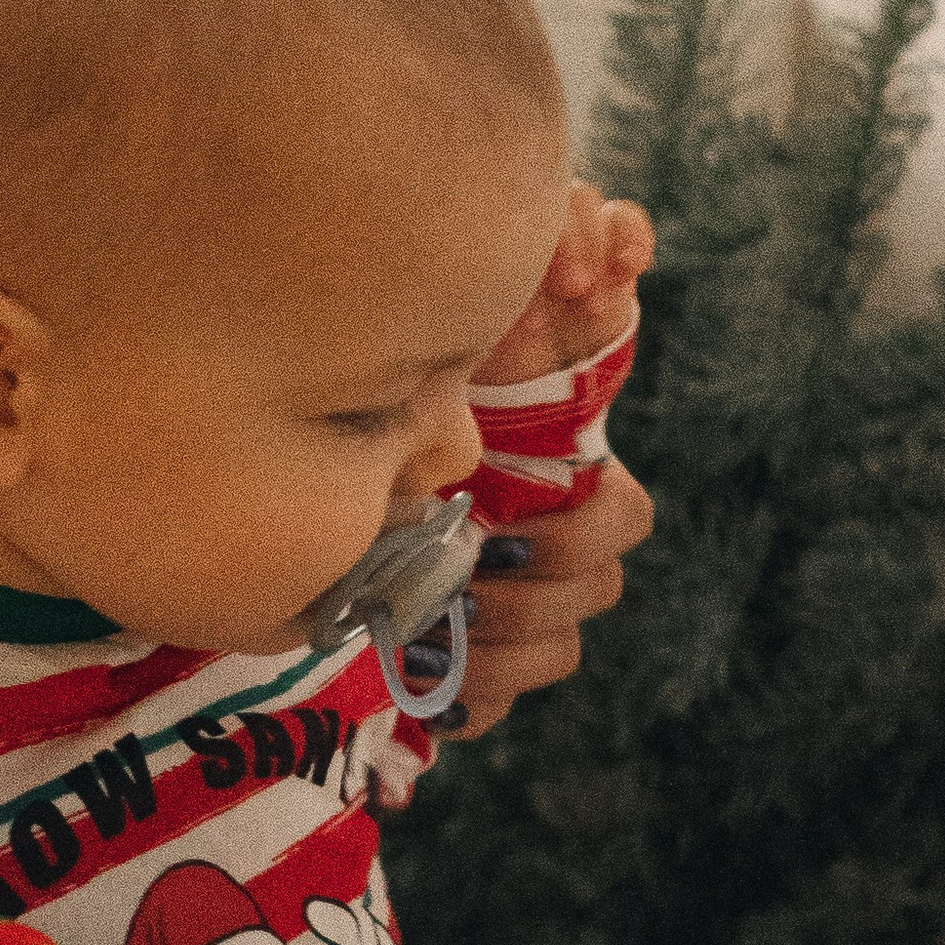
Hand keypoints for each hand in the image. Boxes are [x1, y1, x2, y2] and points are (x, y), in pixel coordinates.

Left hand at [450, 178, 655, 737]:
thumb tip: (626, 237)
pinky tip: (428, 681)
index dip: (583, 531)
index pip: (624, 519)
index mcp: (560, 472)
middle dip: (536, 594)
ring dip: (504, 646)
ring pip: (559, 652)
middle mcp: (549, 543)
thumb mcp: (487, 301)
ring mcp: (516, 605)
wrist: (317, 433)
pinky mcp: (468, 661)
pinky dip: (470, 698)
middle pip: (597, 592)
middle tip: (466, 573)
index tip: (507, 525)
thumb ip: (567, 248)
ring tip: (434, 622)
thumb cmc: (426, 359)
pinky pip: (496, 706)